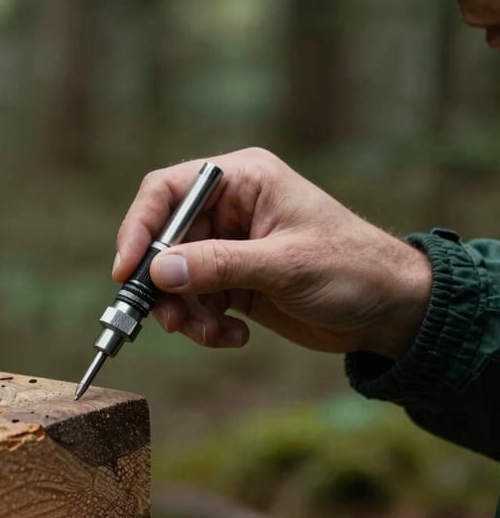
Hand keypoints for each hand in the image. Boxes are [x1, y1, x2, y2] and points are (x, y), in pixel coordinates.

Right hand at [115, 148, 431, 358]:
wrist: (390, 312)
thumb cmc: (352, 269)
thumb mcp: (285, 265)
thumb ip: (219, 265)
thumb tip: (157, 271)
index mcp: (243, 181)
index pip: (167, 191)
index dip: (140, 227)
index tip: (128, 271)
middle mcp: (230, 210)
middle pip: (164, 241)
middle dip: (164, 286)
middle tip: (169, 321)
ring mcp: (229, 249)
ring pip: (176, 279)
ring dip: (185, 313)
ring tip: (212, 334)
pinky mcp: (233, 283)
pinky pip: (196, 303)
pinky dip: (206, 326)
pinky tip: (236, 337)